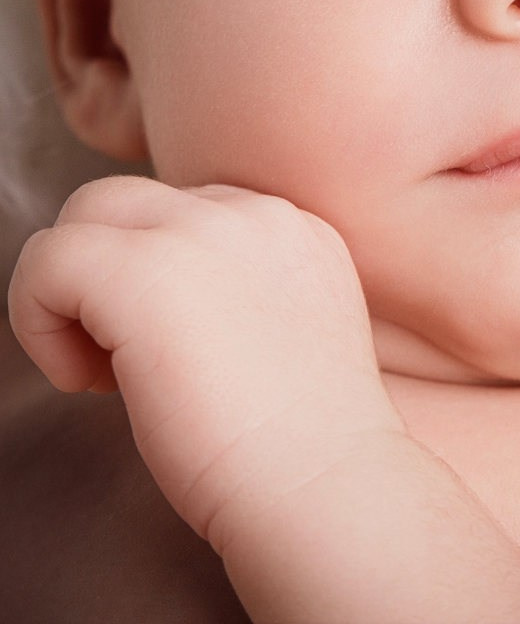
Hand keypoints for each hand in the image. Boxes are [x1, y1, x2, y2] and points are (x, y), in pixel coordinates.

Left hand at [8, 176, 401, 548]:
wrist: (320, 478)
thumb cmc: (304, 439)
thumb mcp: (295, 329)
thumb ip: (246, 290)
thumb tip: (165, 303)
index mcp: (297, 228)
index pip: (195, 214)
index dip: (164, 277)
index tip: (176, 350)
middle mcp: (256, 213)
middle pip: (138, 201)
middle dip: (111, 268)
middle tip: (123, 355)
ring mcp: (202, 230)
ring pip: (90, 211)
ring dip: (75, 288)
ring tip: (104, 370)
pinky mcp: (142, 269)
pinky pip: (48, 258)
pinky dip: (39, 320)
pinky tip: (86, 381)